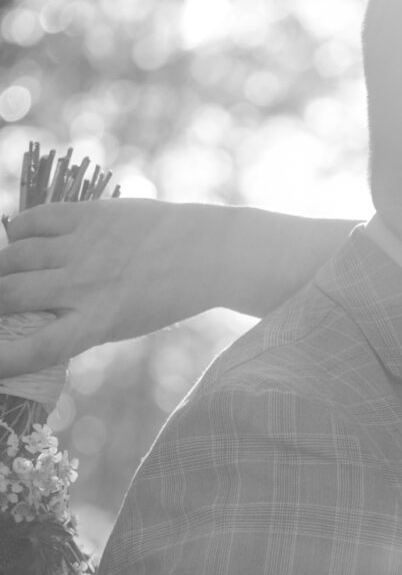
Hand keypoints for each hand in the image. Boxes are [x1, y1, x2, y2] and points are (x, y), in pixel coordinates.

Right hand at [0, 199, 228, 373]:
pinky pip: (33, 220)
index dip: (4, 359)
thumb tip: (32, 325)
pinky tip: (16, 239)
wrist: (208, 252)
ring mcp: (82, 246)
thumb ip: (77, 323)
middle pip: (10, 295)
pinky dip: (16, 230)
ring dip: (0, 266)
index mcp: (96, 323)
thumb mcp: (122, 323)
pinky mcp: (88, 215)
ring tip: (4, 273)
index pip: (35, 348)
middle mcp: (83, 286)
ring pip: (14, 256)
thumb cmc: (164, 295)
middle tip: (0, 305)